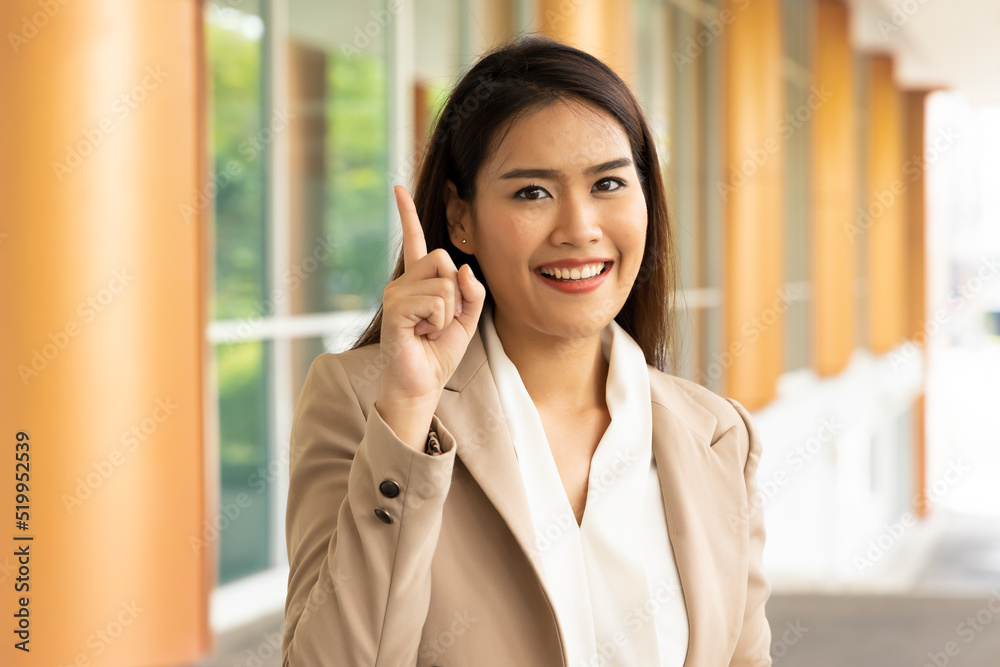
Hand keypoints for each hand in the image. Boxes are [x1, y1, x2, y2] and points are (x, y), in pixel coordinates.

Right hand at [377, 185, 485, 415]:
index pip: (415, 241)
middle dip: (456, 291)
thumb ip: (472, 292)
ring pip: (444, 282)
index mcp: (418, 282)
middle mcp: (402, 282)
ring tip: (430, 331)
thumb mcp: (467, 319)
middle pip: (443, 259)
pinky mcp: (395, 308)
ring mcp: (395, 293)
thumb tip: (463, 269)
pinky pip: (436, 301)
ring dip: (449, 313)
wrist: (421, 385)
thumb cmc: (439, 353)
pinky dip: (439, 322)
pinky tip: (422, 335)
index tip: (398, 188)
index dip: (407, 214)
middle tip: (441, 320)